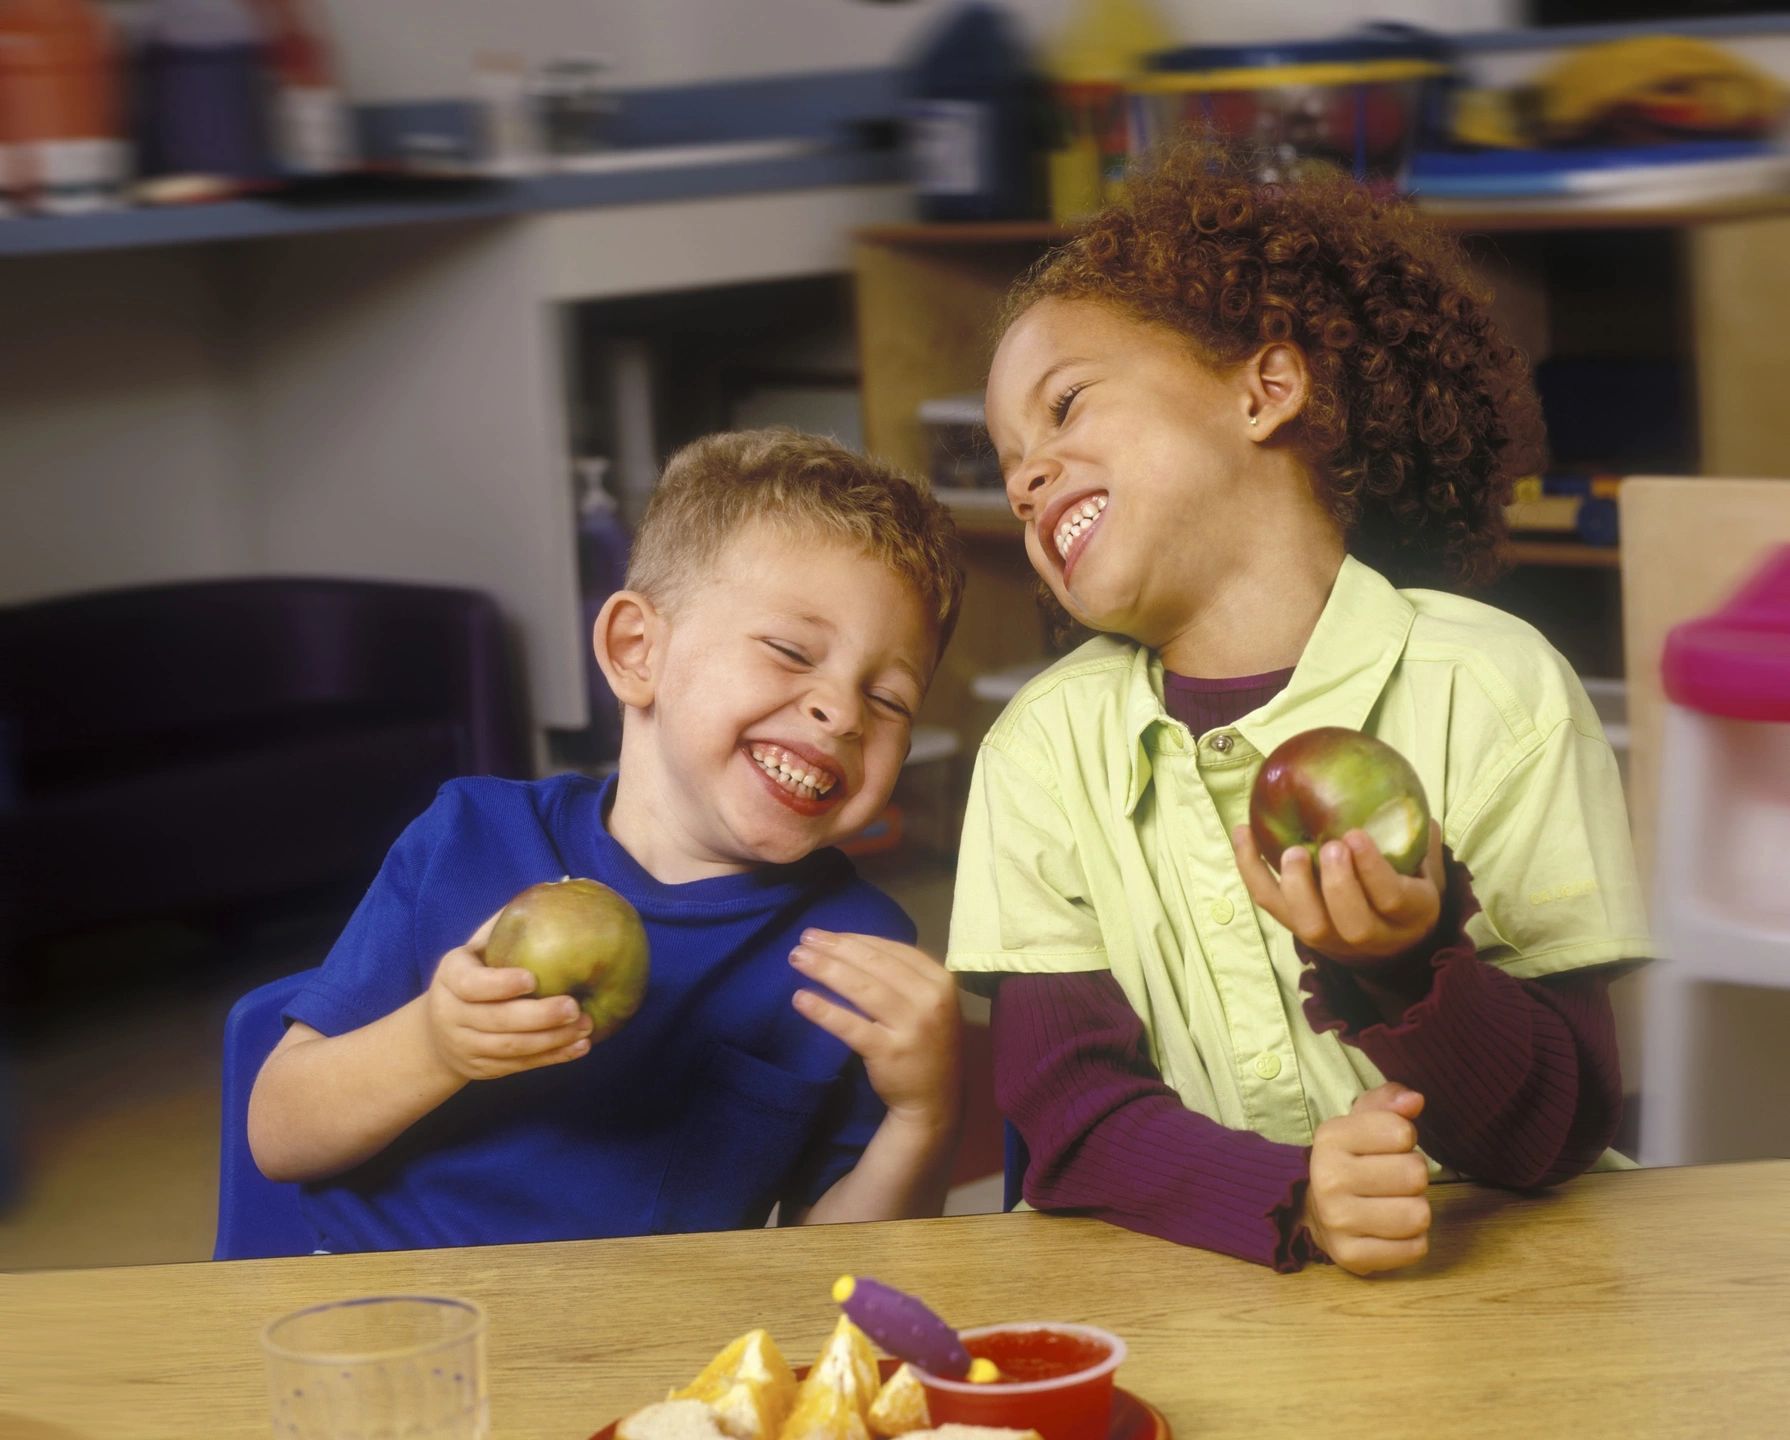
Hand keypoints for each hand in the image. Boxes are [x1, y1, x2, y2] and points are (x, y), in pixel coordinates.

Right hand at [422, 911, 594, 1080]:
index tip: (532, 979)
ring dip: (551, 1040)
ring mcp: (466, 1046)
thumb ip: (507, 924)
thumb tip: (559, 885)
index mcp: (450, 979)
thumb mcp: (476, 948)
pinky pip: (520, 1066)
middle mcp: (452, 1015)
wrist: (436, 1034)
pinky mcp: (483, 1070)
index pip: (471, 985)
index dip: (499, 984)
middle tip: (574, 1006)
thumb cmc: (472, 975)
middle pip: (495, 1021)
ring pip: (510, 1048)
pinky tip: (580, 1047)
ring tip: (586, 1026)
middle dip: (537, 1017)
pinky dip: (552, 1058)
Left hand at [789, 930, 962, 1133]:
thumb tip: (850, 944)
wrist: (935, 1099)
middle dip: (835, 948)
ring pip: (860, 989)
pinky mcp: (888, 1052)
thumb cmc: (926, 1043)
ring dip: (825, 969)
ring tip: (797, 958)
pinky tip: (801, 998)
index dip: (855, 939)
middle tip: (804, 938)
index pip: (892, 950)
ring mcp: (910, 1026)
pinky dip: (823, 1010)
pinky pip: (850, 1025)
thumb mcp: (929, 1002)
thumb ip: (902, 975)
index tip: (826, 935)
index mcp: (940, 981)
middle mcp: (929, 1000)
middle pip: (874, 964)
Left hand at [1232, 819, 1444, 963]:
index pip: (1391, 899)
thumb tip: (1411, 803)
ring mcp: (1330, 938)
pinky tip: (1243, 832)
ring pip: (1309, 925)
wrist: (1391, 950)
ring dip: (1296, 886)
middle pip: (1352, 923)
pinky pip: (1270, 904)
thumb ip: (1422, 845)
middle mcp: (1370, 935)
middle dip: (1338, 884)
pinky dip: (1251, 868)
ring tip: (1292, 851)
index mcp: (1409, 915)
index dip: (1373, 870)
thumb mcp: (1427, 874)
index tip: (1357, 835)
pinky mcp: (1296, 929)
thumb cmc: (1407, 897)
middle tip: (1329, 846)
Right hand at [1302, 1082, 1430, 1275]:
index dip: (1404, 1139)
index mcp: (1330, 1138)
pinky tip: (1390, 1230)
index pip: (1402, 1132)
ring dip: (1414, 1209)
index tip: (1386, 1147)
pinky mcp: (1352, 1257)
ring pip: (1418, 1214)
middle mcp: (1328, 1179)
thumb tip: (1415, 1100)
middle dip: (1412, 1176)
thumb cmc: (1350, 1160)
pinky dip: (1411, 1240)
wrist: (1313, 1210)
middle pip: (1415, 1174)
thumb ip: (1389, 1101)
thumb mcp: (1362, 1122)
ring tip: (1392, 1204)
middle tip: (1391, 1179)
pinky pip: (1415, 1249)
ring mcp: (1338, 1221)